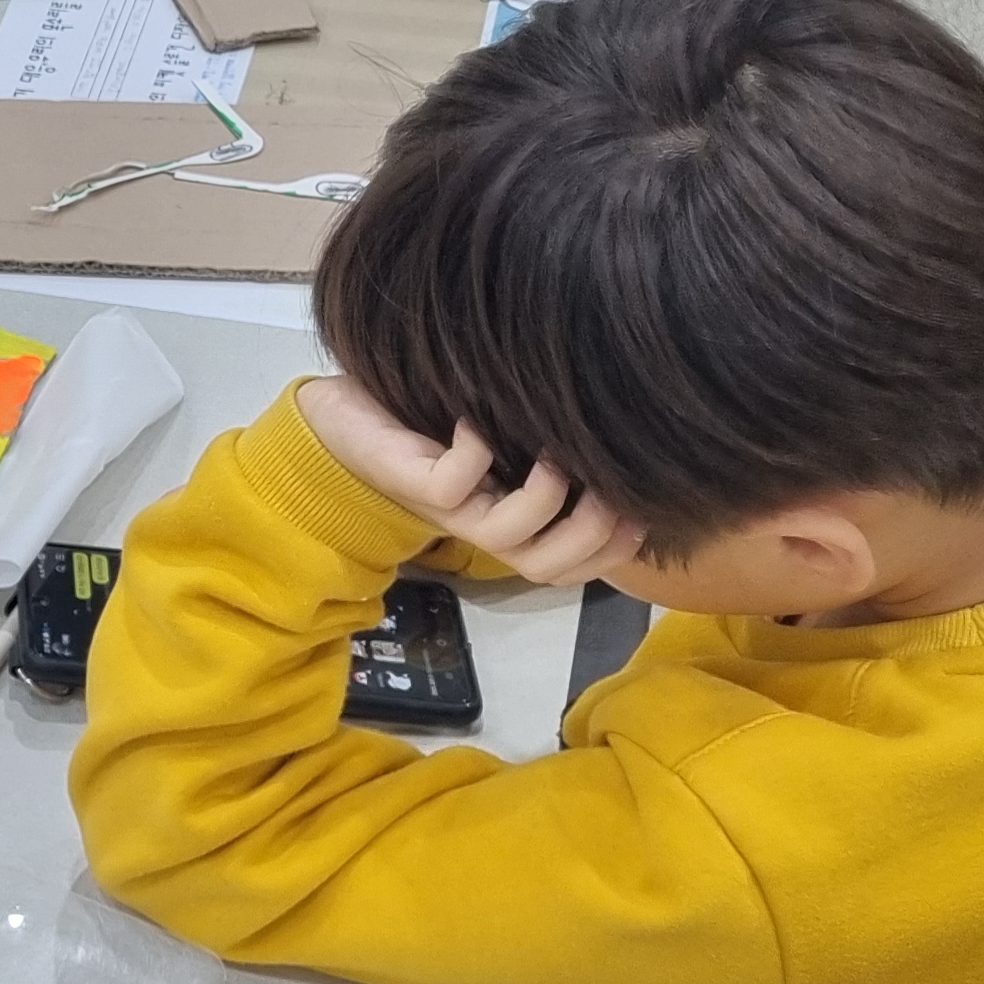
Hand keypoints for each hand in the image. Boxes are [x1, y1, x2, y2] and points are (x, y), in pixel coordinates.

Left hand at [297, 376, 643, 586]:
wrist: (337, 416)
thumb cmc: (424, 419)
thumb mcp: (503, 435)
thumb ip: (551, 448)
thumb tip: (626, 437)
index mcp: (506, 518)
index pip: (571, 564)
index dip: (615, 548)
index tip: (646, 508)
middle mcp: (478, 522)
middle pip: (546, 567)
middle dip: (592, 534)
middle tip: (610, 482)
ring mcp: (443, 508)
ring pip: (506, 539)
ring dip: (543, 499)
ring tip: (555, 454)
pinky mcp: (409, 481)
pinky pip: (452, 485)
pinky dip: (475, 453)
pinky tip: (477, 420)